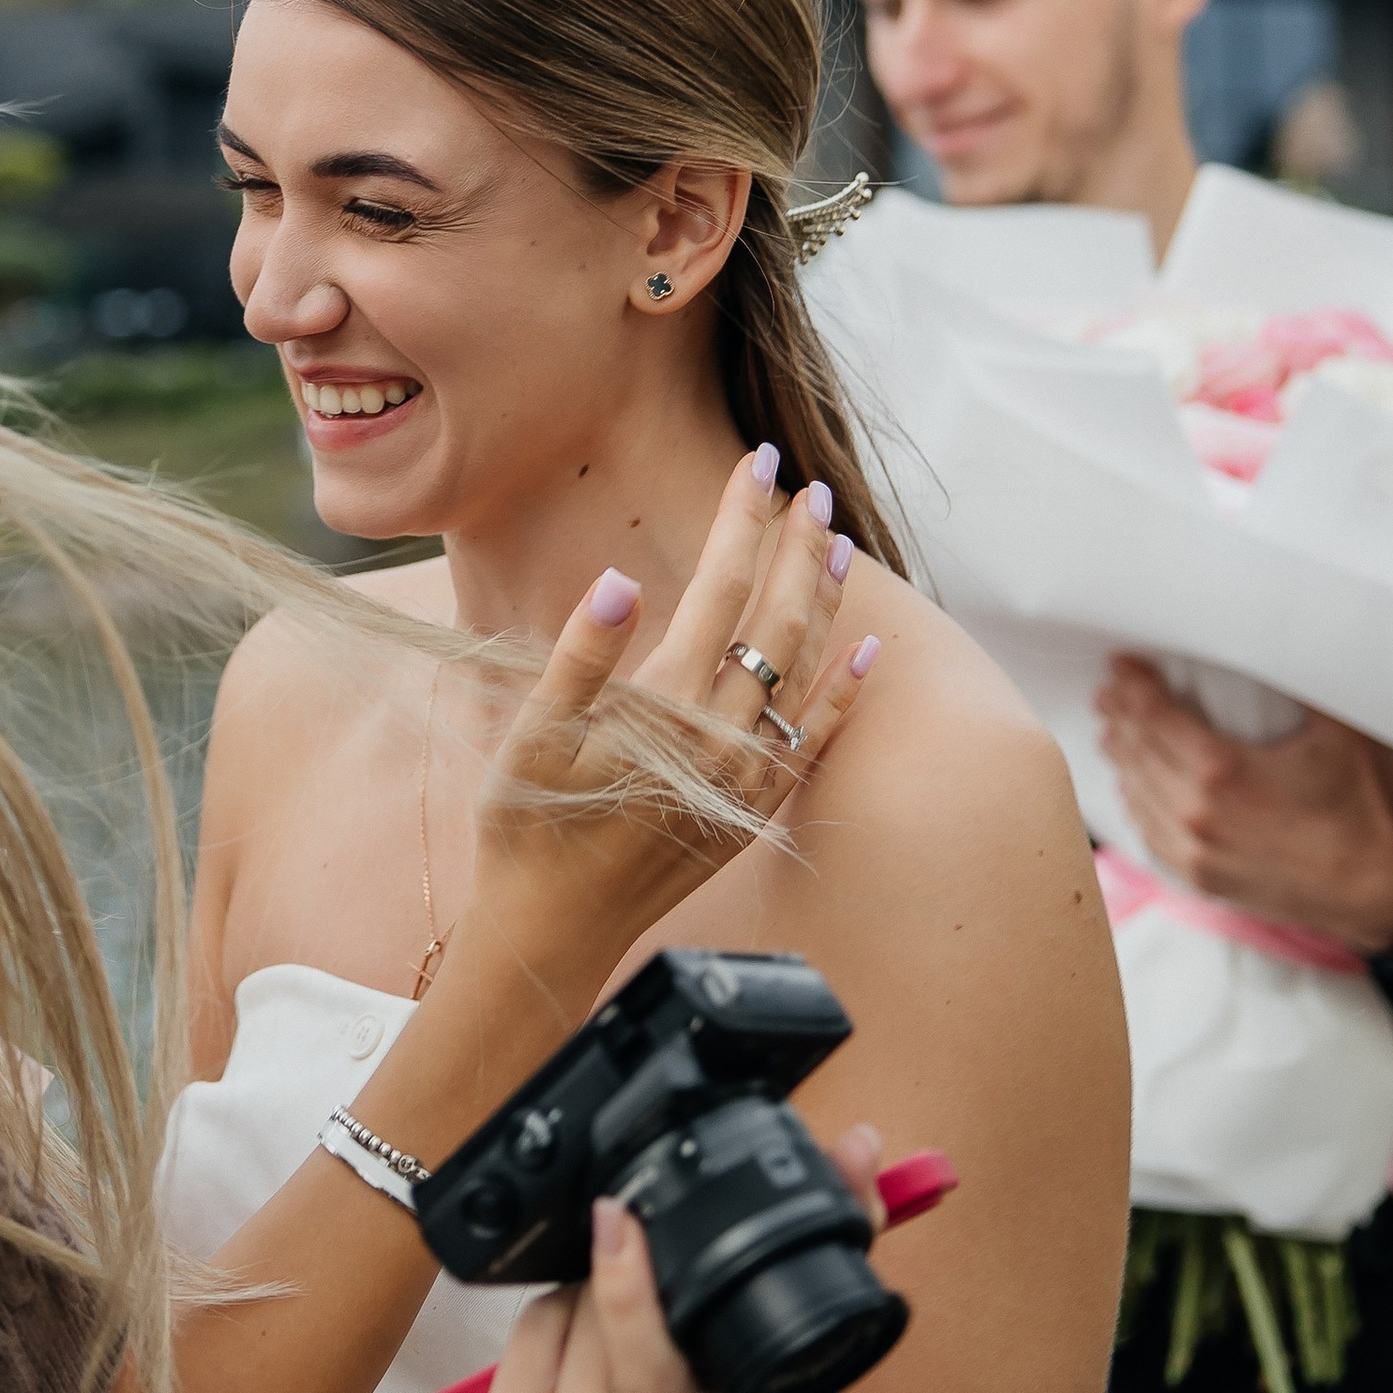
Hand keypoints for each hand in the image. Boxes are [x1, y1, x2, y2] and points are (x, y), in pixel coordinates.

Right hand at [471, 452, 879, 951]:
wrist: (554, 930)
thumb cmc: (526, 827)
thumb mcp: (533, 736)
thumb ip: (581, 656)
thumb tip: (621, 578)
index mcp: (666, 706)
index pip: (720, 588)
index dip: (740, 521)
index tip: (754, 463)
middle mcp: (722, 738)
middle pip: (775, 619)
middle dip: (793, 546)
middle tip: (807, 487)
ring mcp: (747, 776)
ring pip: (804, 670)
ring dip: (824, 600)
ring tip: (837, 542)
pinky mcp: (755, 807)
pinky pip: (817, 739)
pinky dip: (845, 693)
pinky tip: (865, 652)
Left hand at [486, 1124, 888, 1392]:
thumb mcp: (795, 1344)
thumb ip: (838, 1239)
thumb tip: (859, 1144)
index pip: (651, 1379)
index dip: (628, 1294)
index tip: (621, 1217)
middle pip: (601, 1336)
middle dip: (624, 1276)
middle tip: (659, 1277)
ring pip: (560, 1327)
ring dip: (589, 1294)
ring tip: (637, 1313)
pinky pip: (523, 1338)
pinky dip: (551, 1314)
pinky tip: (589, 1333)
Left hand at [1097, 660, 1392, 947]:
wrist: (1376, 889)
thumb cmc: (1361, 811)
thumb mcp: (1335, 734)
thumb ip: (1299, 689)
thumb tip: (1279, 652)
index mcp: (1221, 769)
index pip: (1154, 714)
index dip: (1132, 685)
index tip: (1121, 666)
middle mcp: (1195, 811)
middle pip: (1137, 750)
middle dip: (1120, 716)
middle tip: (1109, 693)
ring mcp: (1194, 849)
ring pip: (1137, 792)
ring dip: (1122, 759)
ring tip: (1112, 734)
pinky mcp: (1201, 878)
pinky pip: (1149, 834)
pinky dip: (1135, 805)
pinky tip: (1132, 790)